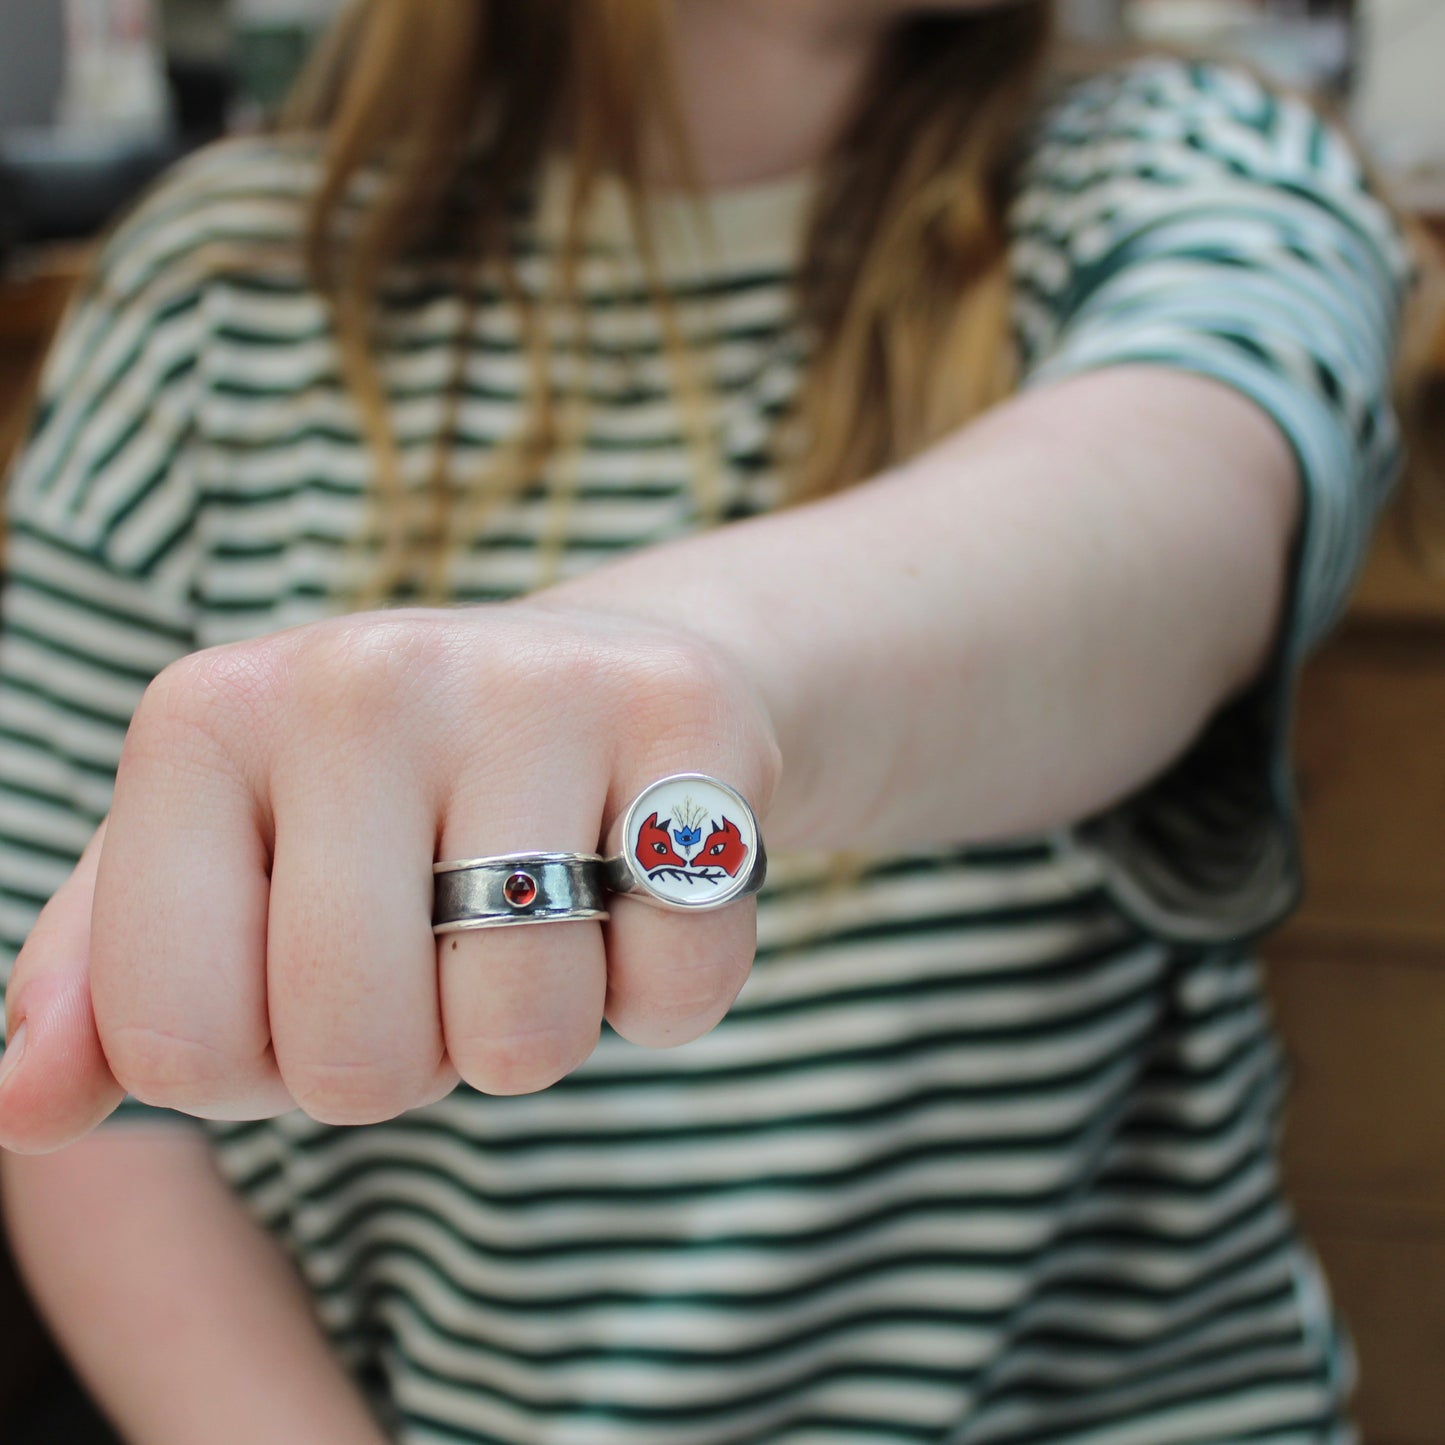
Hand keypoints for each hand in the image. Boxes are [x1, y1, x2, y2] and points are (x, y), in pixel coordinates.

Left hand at [0, 603, 781, 1151]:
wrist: (590, 677)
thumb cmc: (388, 804)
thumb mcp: (227, 865)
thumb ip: (111, 985)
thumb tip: (22, 1109)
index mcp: (206, 717)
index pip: (174, 1042)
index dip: (259, 1067)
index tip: (310, 981)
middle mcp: (363, 677)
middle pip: (354, 1055)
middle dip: (408, 1063)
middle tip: (442, 959)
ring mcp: (536, 686)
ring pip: (523, 1034)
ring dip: (538, 1031)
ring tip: (545, 916)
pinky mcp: (691, 718)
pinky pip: (679, 986)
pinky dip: (663, 994)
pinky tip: (641, 888)